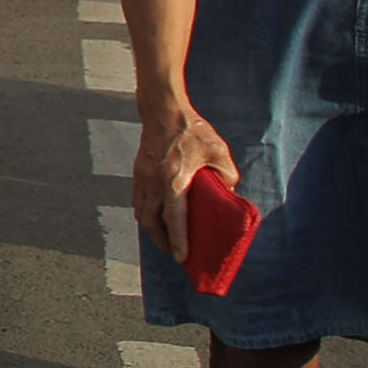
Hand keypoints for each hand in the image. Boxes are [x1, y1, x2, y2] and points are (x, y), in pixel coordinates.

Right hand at [132, 104, 240, 264]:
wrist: (162, 109)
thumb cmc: (192, 129)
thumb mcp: (218, 151)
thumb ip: (227, 174)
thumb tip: (229, 193)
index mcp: (174, 180)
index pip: (174, 218)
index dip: (178, 240)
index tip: (181, 258)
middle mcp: (154, 182)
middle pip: (151, 221)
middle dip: (161, 240)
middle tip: (173, 251)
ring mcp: (143, 177)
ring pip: (141, 212)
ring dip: (152, 227)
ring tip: (165, 236)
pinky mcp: (138, 171)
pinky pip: (138, 199)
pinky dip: (146, 212)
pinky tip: (156, 213)